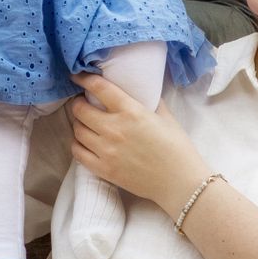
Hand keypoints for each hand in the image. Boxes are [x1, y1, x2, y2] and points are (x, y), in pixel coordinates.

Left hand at [68, 73, 209, 211]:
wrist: (180, 182)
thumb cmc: (177, 147)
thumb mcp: (166, 116)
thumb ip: (149, 101)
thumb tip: (138, 91)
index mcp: (131, 111)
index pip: (99, 88)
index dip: (84, 79)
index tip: (79, 76)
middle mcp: (115, 129)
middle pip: (81, 110)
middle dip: (78, 103)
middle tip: (82, 102)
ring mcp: (106, 151)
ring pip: (77, 130)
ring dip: (78, 123)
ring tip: (85, 122)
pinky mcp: (103, 169)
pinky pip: (78, 152)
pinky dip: (77, 144)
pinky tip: (84, 142)